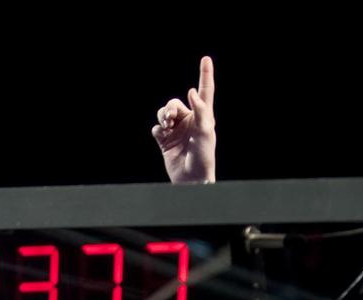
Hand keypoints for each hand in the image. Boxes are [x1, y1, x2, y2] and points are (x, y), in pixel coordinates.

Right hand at [152, 56, 215, 183]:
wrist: (191, 178)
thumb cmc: (203, 156)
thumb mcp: (205, 132)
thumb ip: (200, 110)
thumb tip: (191, 92)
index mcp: (203, 116)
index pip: (204, 91)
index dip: (205, 75)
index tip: (206, 59)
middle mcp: (189, 121)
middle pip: (175, 103)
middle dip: (170, 108)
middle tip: (170, 119)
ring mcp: (176, 130)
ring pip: (163, 114)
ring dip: (162, 117)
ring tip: (166, 126)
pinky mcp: (165, 141)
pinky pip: (156, 128)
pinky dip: (157, 129)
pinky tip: (162, 136)